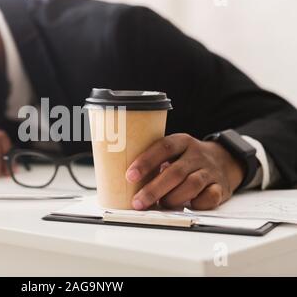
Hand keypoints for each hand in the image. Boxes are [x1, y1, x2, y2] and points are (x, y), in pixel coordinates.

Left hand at [125, 133, 244, 209]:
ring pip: (192, 185)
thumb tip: (123, 181)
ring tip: (160, 205)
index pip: (163, 147)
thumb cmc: (187, 159)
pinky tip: (187, 206)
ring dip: (173, 198)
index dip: (146, 161)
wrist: (225, 160)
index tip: (130, 176)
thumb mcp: (173, 152)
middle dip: (154, 189)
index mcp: (182, 142)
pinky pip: (210, 197)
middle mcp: (197, 155)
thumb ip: (155, 162)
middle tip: (138, 202)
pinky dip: (197, 204)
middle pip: (175, 172)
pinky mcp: (220, 187)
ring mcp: (210, 171)